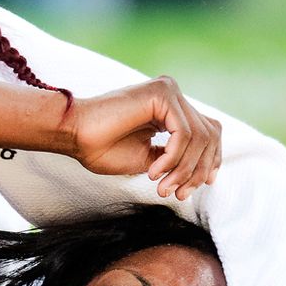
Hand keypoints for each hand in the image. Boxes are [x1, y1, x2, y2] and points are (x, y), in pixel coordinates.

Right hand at [70, 76, 221, 199]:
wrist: (74, 135)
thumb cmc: (101, 148)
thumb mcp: (149, 159)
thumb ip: (175, 158)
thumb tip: (201, 171)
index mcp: (169, 109)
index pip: (207, 132)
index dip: (211, 159)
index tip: (203, 185)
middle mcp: (172, 96)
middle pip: (209, 135)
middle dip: (197, 170)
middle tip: (178, 193)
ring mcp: (168, 91)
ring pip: (199, 137)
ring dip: (183, 169)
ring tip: (162, 186)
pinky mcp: (162, 93)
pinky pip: (183, 134)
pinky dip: (173, 158)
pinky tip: (154, 171)